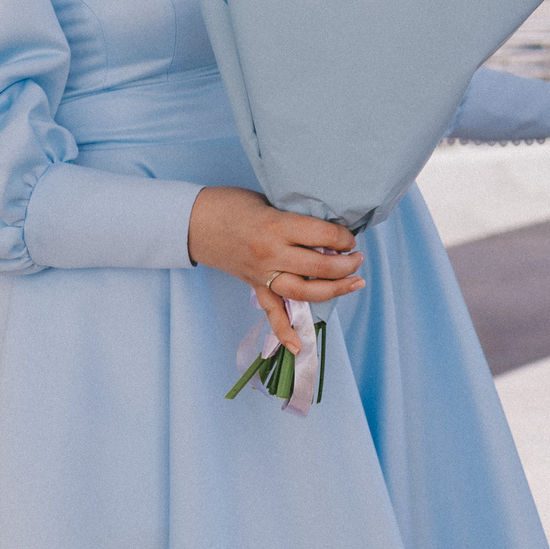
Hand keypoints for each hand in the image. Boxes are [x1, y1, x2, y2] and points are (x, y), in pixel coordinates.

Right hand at [188, 186, 362, 352]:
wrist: (191, 220)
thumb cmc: (232, 203)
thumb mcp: (269, 201)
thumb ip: (296, 218)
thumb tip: (329, 231)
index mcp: (277, 226)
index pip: (323, 237)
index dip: (344, 238)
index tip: (350, 238)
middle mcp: (271, 254)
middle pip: (319, 268)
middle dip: (346, 265)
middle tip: (358, 258)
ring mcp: (261, 274)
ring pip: (304, 292)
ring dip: (334, 290)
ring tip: (355, 282)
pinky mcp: (252, 286)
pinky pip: (272, 313)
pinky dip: (285, 332)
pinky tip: (299, 347)